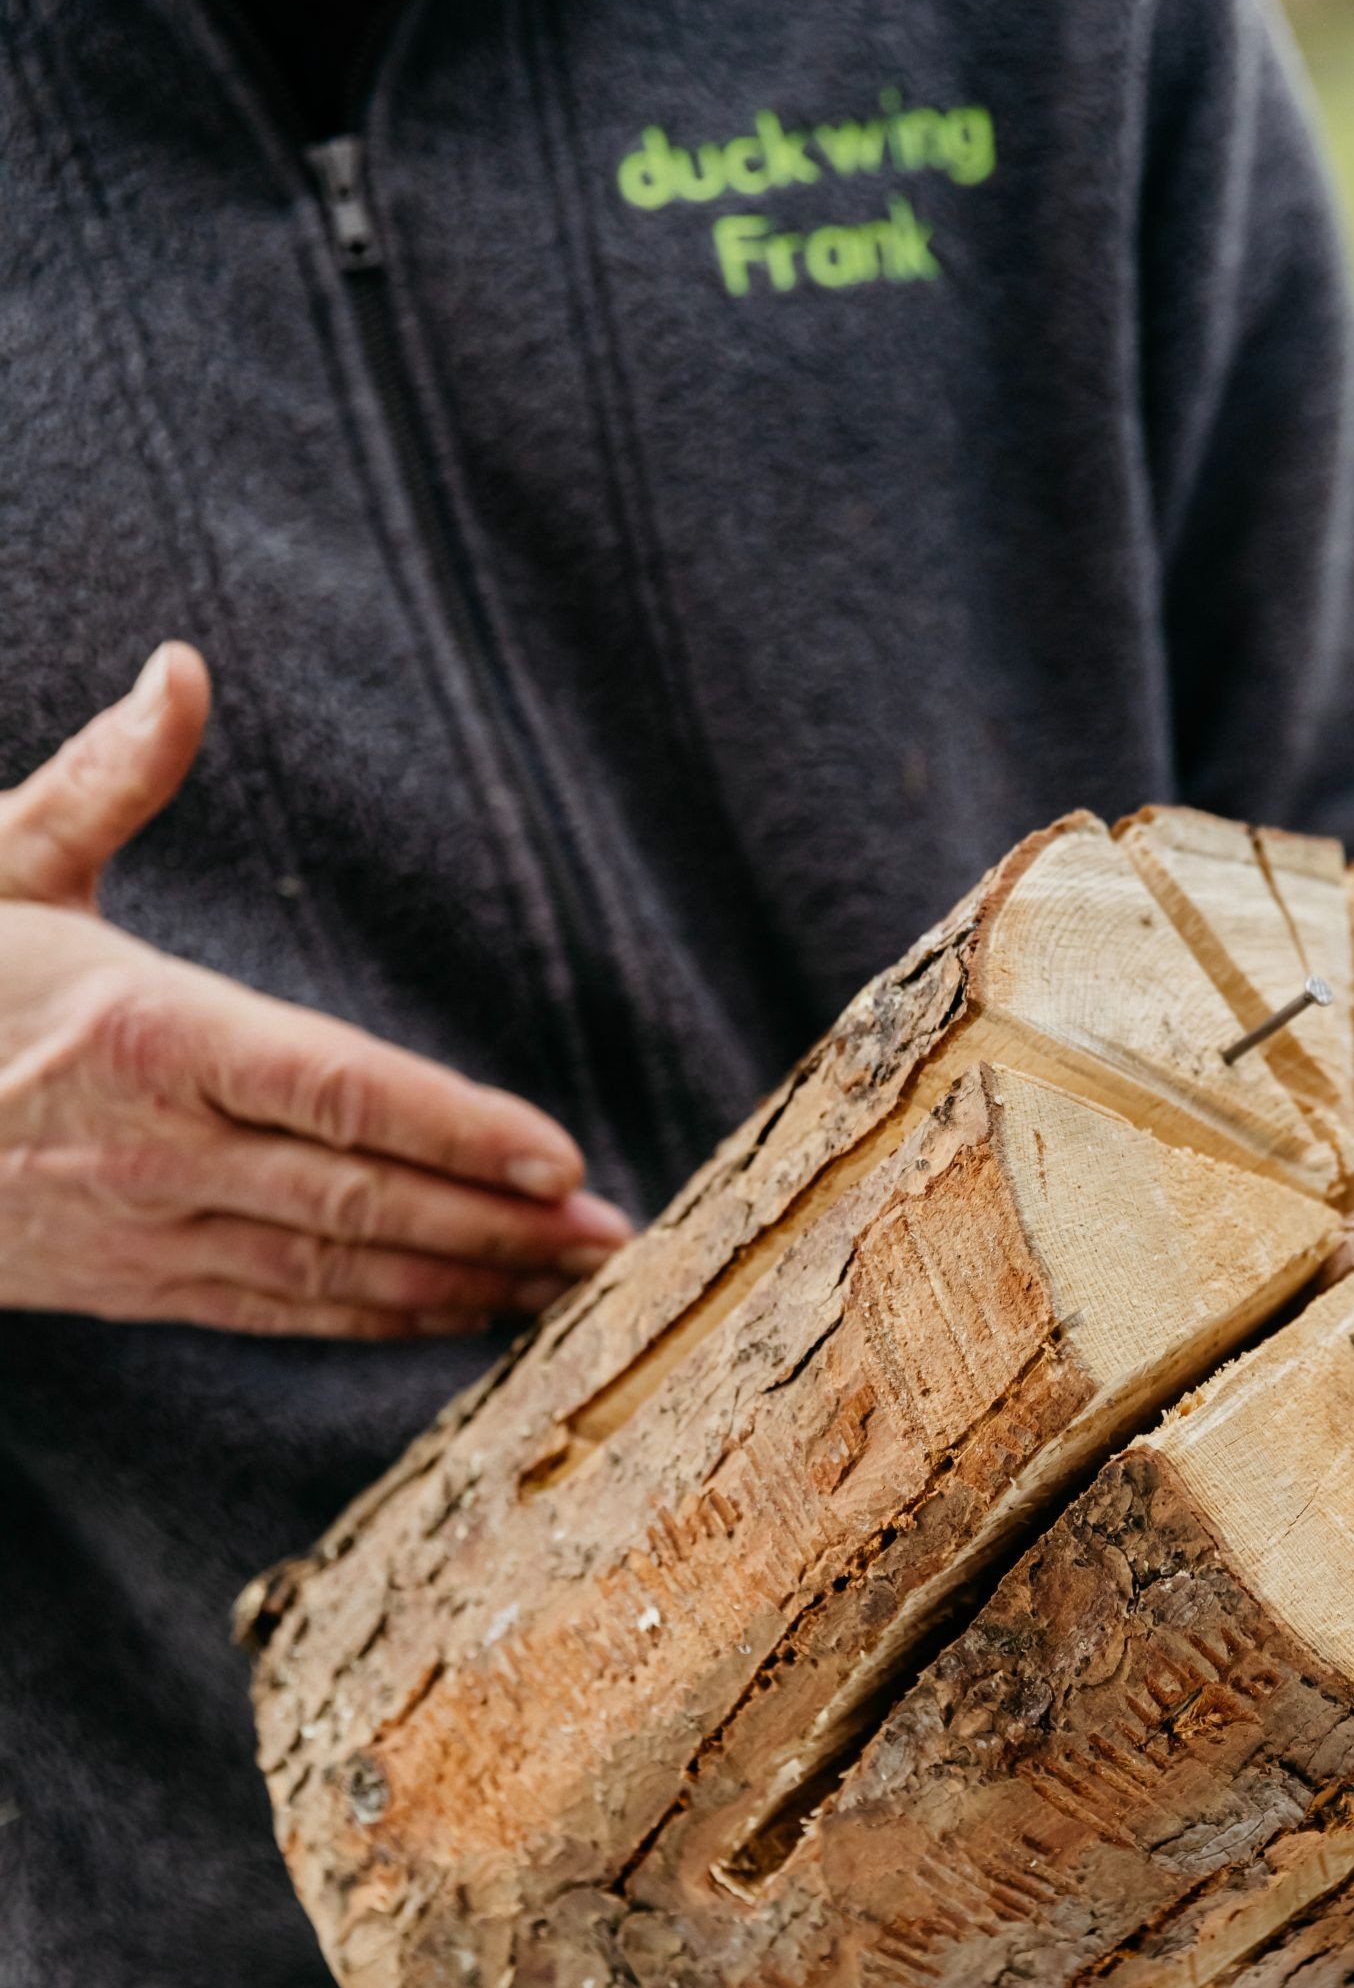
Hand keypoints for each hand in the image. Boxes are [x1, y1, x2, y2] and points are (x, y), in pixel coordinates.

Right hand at [0, 644, 631, 1335]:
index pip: (333, 1089)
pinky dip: (372, 1319)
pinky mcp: (123, 1282)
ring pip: (328, 1271)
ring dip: (457, 1285)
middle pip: (358, 1198)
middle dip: (496, 1225)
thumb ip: (107, 779)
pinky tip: (455, 1315)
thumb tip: (182, 668)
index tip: (557, 1155)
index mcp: (139, 1030)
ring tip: (566, 1291)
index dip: (454, 1131)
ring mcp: (138, 1228)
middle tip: (611, 1241)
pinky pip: (272, 1309)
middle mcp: (150, 1145)